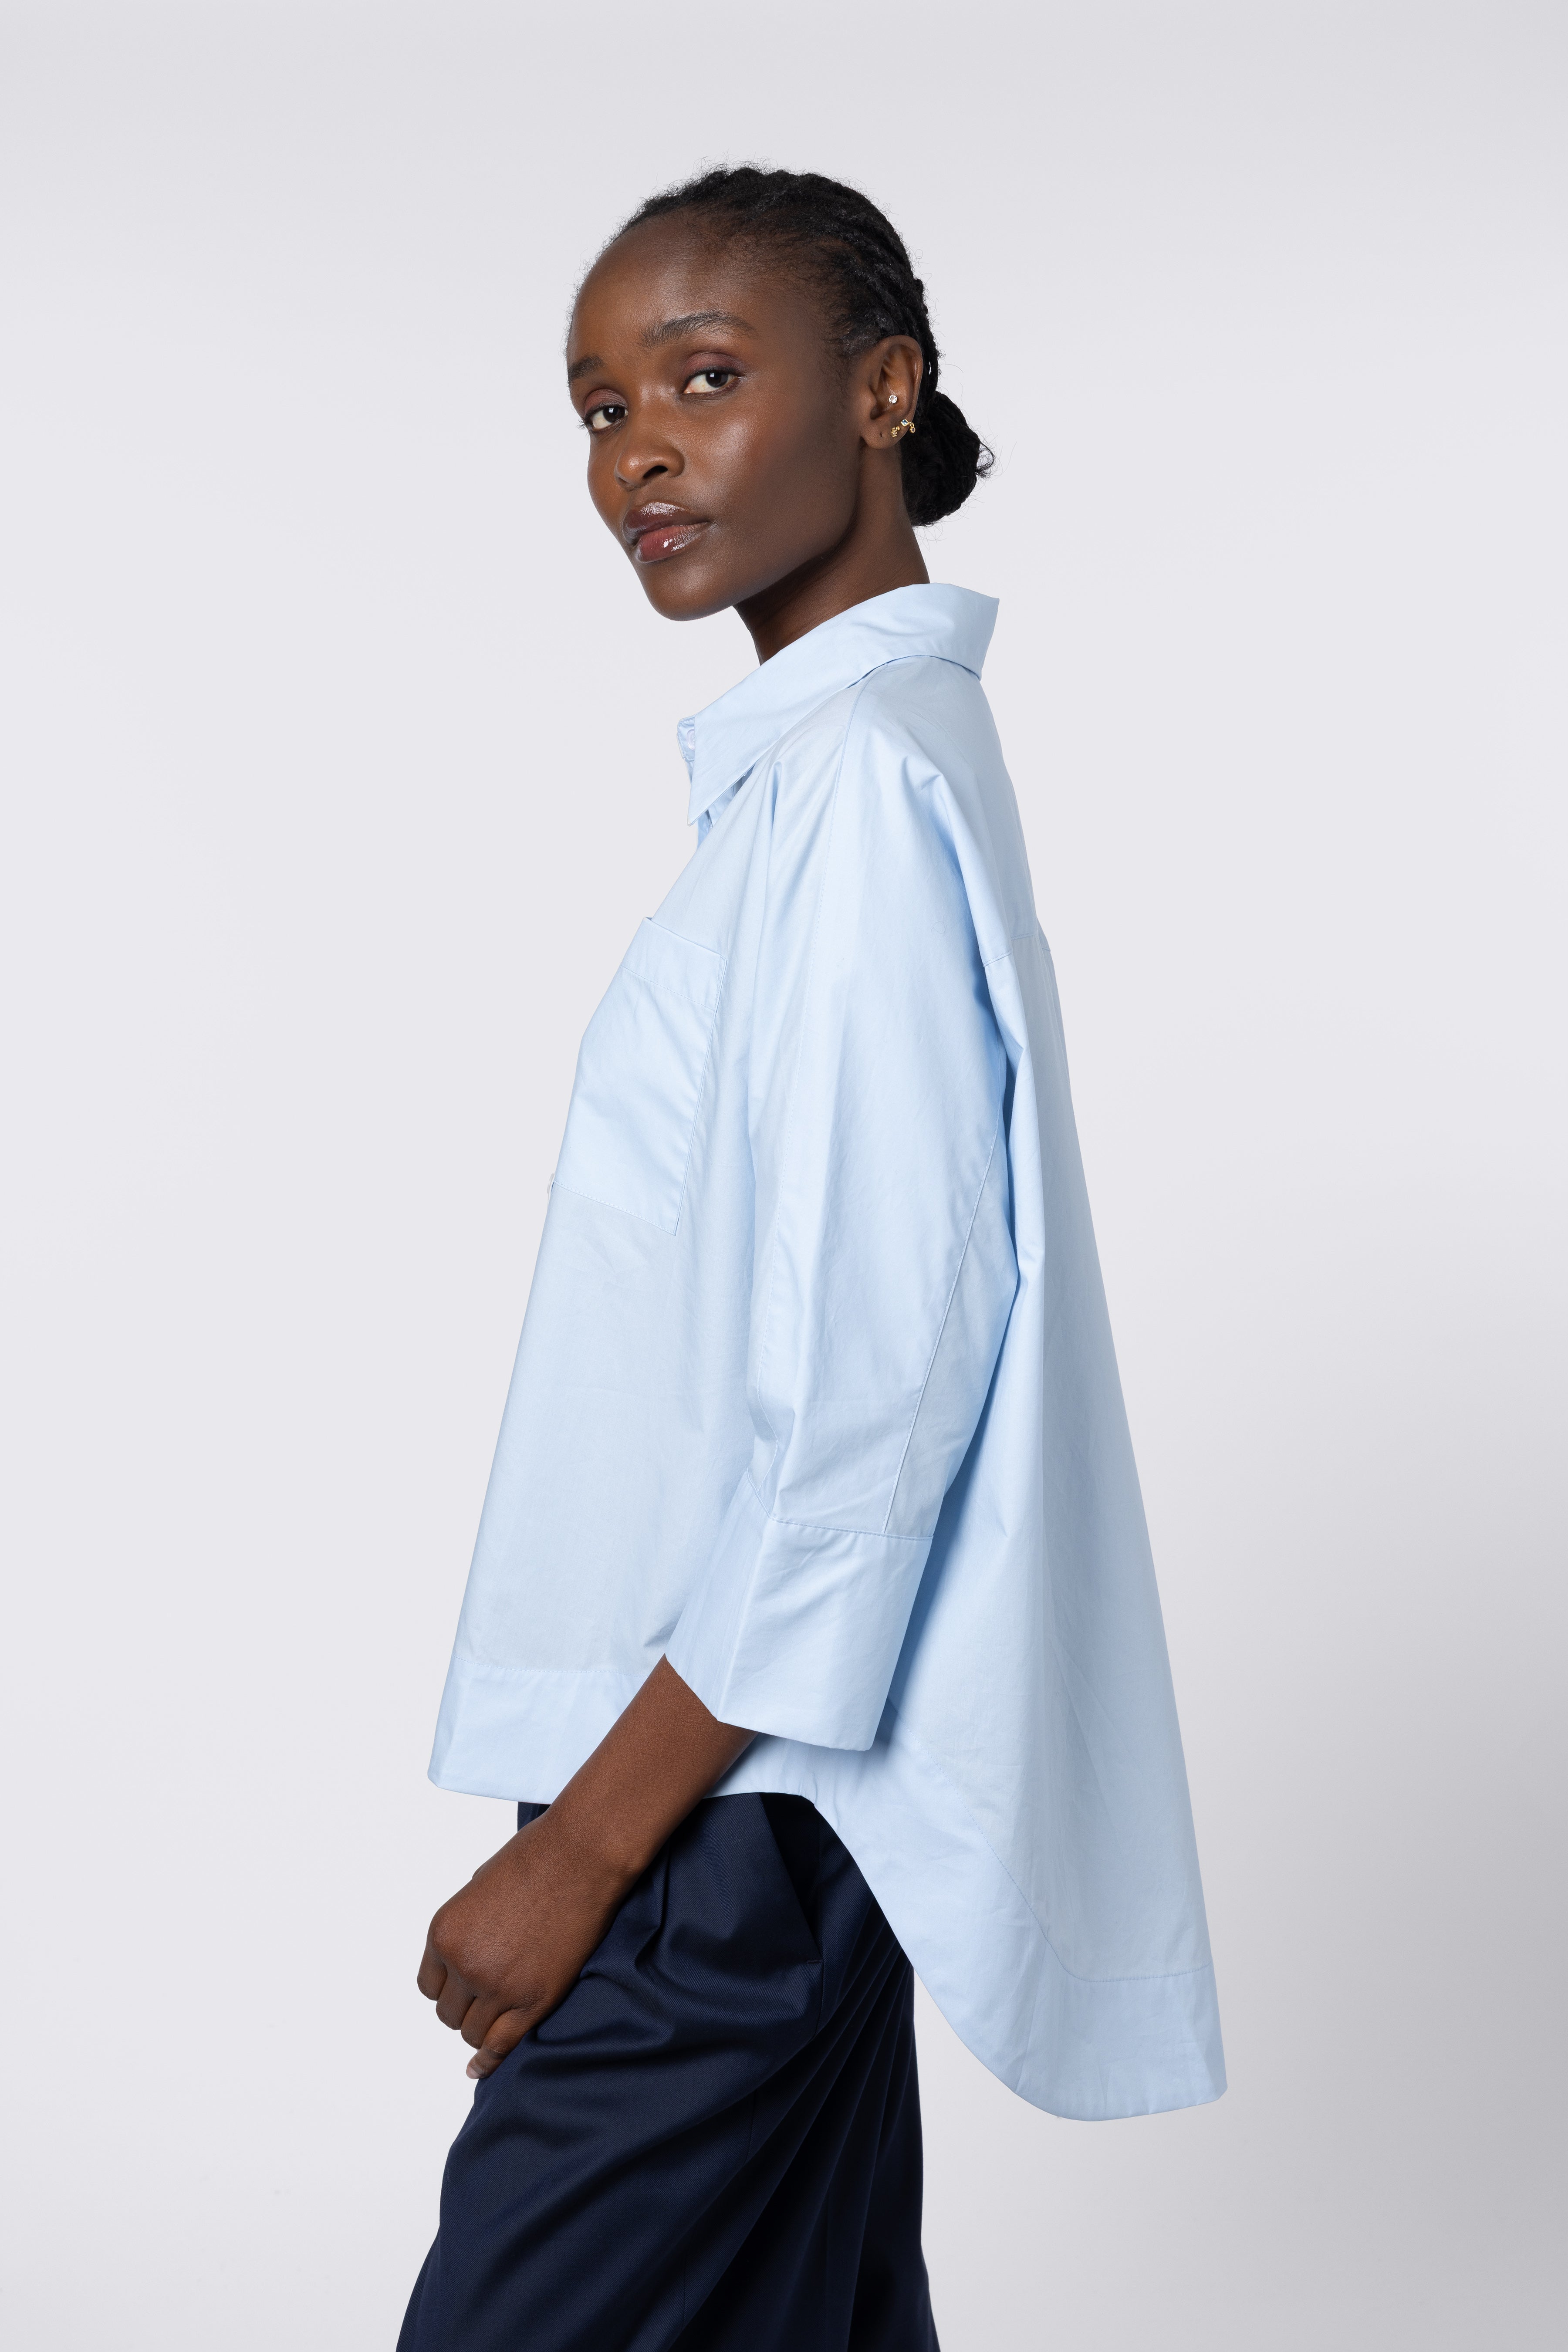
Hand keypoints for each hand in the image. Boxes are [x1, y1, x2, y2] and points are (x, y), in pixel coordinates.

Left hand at [416, 1659, 753, 2079]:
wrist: (581, 1854)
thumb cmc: (536, 1858)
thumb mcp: (479, 1888)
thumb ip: (467, 1928)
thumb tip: (466, 1956)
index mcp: (444, 1933)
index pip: (430, 1986)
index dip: (449, 1988)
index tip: (464, 1988)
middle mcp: (464, 1963)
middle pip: (449, 2014)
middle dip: (467, 2007)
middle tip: (490, 1997)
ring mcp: (498, 1985)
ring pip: (473, 2033)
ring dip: (483, 2027)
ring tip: (502, 2015)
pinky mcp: (534, 1999)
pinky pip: (501, 2044)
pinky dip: (489, 2061)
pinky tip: (481, 2068)